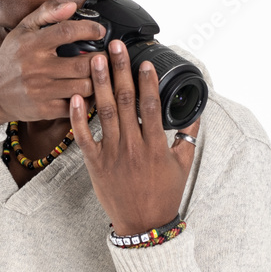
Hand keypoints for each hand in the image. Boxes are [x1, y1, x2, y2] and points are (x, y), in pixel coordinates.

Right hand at [0, 0, 103, 123]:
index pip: (67, 33)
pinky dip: (85, 99)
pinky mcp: (45, 110)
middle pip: (83, 65)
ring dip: (95, 81)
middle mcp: (37, 68)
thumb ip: (46, 13)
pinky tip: (84, 92)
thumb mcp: (22, 30)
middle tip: (105, 57)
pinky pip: (76, 106)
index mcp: (32, 45)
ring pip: (84, 87)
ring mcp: (41, 91)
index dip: (89, 30)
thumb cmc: (10, 59)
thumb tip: (72, 6)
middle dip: (100, 60)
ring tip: (96, 75)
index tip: (100, 32)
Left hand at [70, 39, 199, 235]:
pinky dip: (78, 117)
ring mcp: (112, 154)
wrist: (143, 224)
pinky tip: (75, 96)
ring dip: (99, 83)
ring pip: (105, 112)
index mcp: (155, 145)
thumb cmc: (163, 194)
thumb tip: (195, 113)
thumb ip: (188, 136)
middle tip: (114, 47)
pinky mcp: (95, 163)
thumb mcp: (183, 164)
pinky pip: (84, 136)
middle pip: (126, 100)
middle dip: (120, 70)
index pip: (150, 105)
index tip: (144, 60)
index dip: (147, 80)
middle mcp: (132, 146)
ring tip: (95, 60)